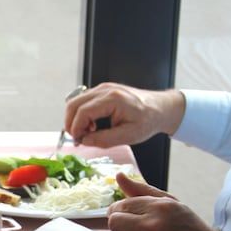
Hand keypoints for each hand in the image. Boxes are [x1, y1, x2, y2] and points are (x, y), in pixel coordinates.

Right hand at [63, 82, 184, 146]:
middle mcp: (105, 90)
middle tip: (78, 139)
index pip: (83, 112)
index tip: (79, 141)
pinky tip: (92, 125)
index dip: (76, 129)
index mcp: (112, 99)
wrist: (160, 108)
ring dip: (75, 119)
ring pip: (75, 102)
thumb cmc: (148, 121)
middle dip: (71, 124)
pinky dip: (81, 115)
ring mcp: (103, 88)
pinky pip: (83, 101)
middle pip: (73, 104)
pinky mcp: (102, 91)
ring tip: (87, 133)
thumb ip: (104, 140)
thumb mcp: (128, 136)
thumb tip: (84, 141)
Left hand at [107, 173, 219, 230]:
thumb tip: (118, 175)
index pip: (119, 206)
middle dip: (118, 224)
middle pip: (114, 223)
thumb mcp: (168, 202)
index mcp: (158, 207)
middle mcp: (152, 226)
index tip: (123, 213)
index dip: (117, 209)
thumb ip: (141, 190)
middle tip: (128, 225)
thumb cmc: (185, 223)